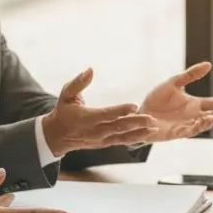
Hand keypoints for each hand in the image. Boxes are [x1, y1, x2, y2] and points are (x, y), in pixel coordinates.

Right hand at [42, 68, 158, 156]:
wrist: (58, 135)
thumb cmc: (64, 111)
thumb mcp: (66, 94)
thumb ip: (78, 82)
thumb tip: (90, 69)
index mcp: (86, 118)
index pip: (106, 114)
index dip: (120, 111)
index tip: (134, 105)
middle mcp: (95, 131)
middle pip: (118, 127)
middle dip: (136, 123)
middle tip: (151, 118)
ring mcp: (101, 139)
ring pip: (123, 136)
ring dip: (139, 132)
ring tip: (154, 126)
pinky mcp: (105, 143)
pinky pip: (122, 141)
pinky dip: (136, 138)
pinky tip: (148, 133)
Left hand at [139, 62, 212, 140]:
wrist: (140, 113)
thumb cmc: (157, 99)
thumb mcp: (174, 83)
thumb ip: (191, 75)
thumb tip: (208, 64)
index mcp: (195, 104)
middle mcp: (193, 116)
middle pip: (212, 116)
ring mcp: (185, 125)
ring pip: (202, 126)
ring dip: (209, 122)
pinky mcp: (175, 133)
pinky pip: (188, 132)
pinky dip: (194, 128)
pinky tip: (199, 122)